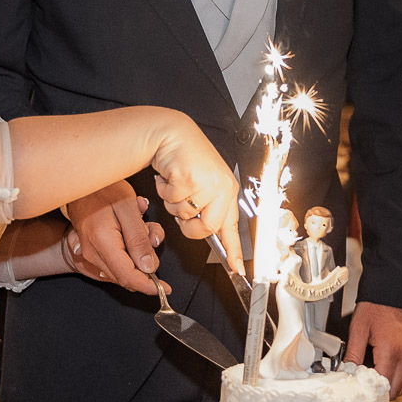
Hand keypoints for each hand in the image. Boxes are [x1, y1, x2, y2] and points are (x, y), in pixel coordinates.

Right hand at [62, 182, 164, 294]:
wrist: (82, 181)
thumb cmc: (104, 190)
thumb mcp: (129, 209)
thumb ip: (139, 240)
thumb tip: (149, 267)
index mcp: (103, 243)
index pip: (128, 277)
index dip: (149, 286)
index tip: (166, 288)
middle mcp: (93, 253)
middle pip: (126, 276)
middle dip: (146, 263)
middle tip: (151, 234)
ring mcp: (89, 252)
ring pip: (122, 268)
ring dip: (138, 254)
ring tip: (141, 225)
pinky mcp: (91, 250)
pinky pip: (115, 260)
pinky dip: (129, 249)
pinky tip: (132, 229)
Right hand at [150, 117, 242, 272]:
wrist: (172, 134)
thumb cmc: (187, 159)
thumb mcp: (205, 184)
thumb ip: (207, 207)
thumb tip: (207, 234)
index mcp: (227, 190)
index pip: (232, 225)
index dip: (234, 249)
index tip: (237, 268)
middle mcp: (221, 187)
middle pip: (206, 227)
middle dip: (188, 226)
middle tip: (181, 211)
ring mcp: (206, 182)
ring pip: (183, 214)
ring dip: (172, 202)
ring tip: (176, 183)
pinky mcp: (188, 177)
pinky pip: (171, 200)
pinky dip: (164, 191)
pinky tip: (168, 176)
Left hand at [344, 302, 401, 397]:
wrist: (396, 290)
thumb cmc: (378, 305)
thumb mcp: (359, 329)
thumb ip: (353, 354)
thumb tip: (346, 371)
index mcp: (391, 351)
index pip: (383, 385)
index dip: (370, 391)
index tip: (359, 389)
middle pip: (395, 390)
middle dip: (380, 392)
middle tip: (365, 387)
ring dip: (390, 387)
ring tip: (374, 380)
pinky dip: (398, 378)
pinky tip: (386, 372)